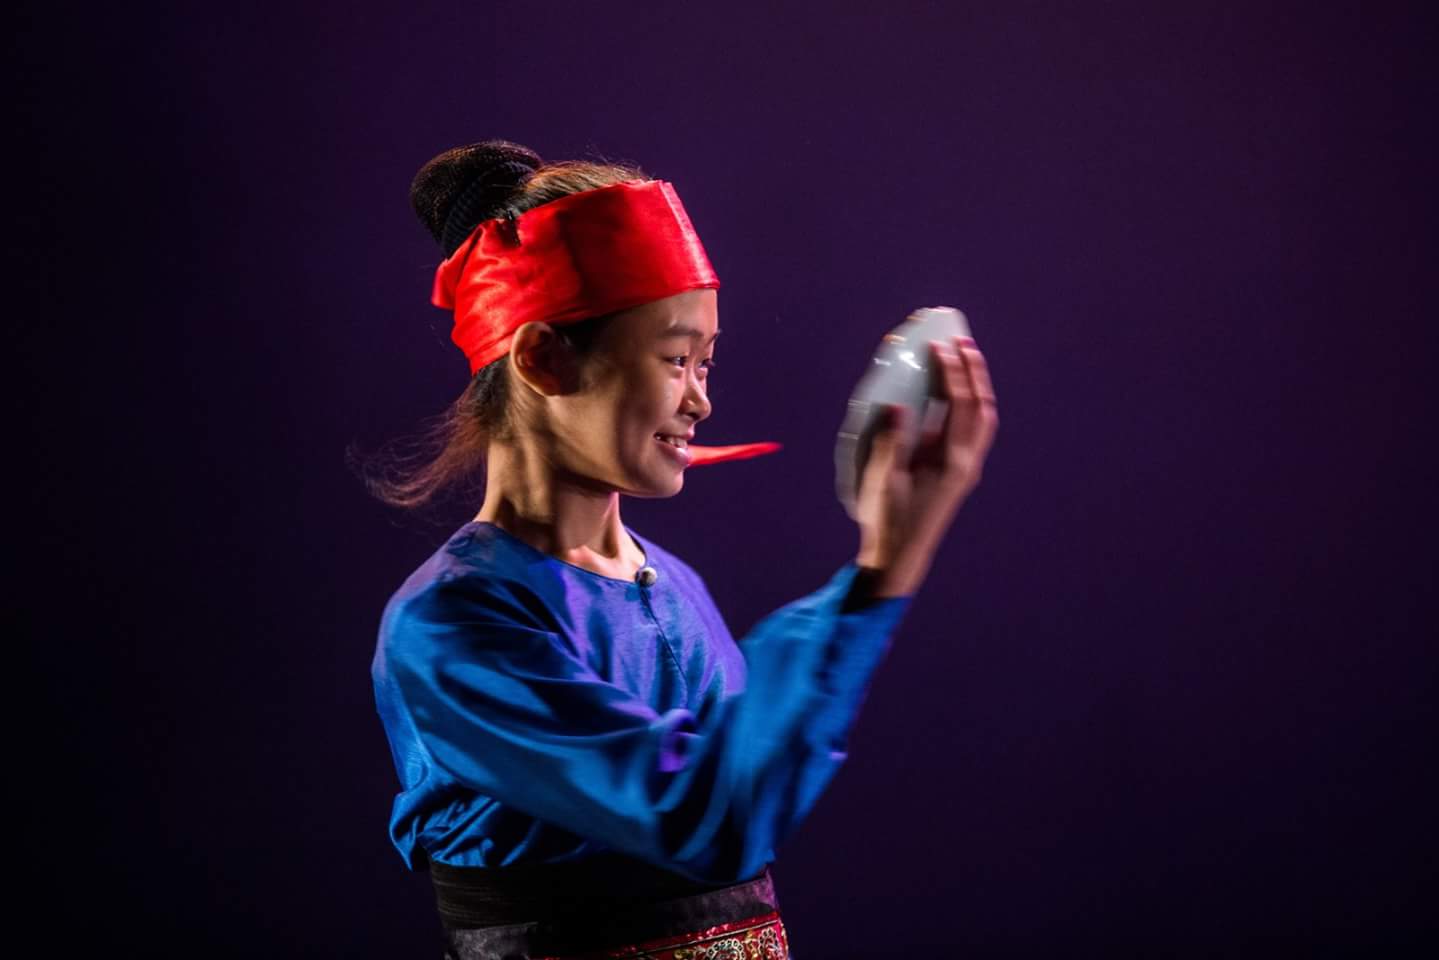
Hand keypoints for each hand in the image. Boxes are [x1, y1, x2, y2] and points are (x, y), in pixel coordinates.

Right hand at [853, 335, 997, 595]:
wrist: (899, 557)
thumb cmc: (889, 521)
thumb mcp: (884, 481)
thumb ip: (891, 442)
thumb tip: (896, 406)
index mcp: (952, 464)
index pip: (960, 406)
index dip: (951, 372)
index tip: (939, 346)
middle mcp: (966, 463)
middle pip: (982, 407)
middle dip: (973, 371)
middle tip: (961, 340)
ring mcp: (964, 468)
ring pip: (981, 418)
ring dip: (974, 386)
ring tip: (963, 358)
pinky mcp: (955, 472)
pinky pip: (969, 430)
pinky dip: (965, 404)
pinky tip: (949, 393)